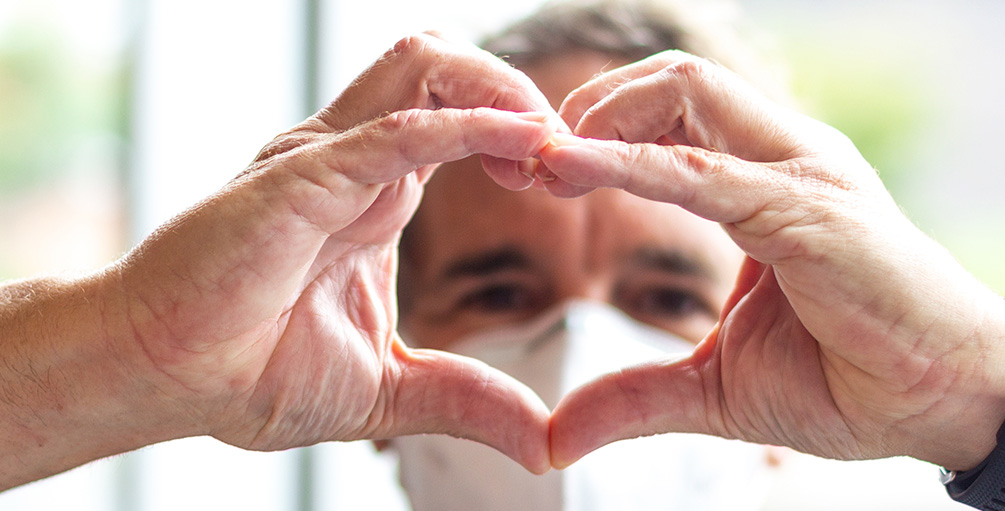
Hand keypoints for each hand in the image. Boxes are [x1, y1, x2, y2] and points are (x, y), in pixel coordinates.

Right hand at [103, 34, 559, 471]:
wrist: (161, 379)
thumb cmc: (250, 373)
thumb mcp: (390, 391)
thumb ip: (469, 401)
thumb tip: (544, 445)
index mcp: (374, 195)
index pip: (456, 115)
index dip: (517, 132)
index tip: (561, 183)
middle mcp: (352, 161)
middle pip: (445, 67)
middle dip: (517, 91)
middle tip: (568, 154)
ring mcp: (325, 161)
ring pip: (423, 67)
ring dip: (500, 91)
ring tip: (548, 147)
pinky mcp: (301, 180)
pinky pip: (395, 131)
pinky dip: (465, 128)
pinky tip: (520, 147)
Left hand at [540, 51, 1004, 471]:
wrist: (948, 404)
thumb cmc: (850, 381)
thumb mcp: (717, 388)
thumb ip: (636, 397)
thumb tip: (558, 436)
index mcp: (764, 184)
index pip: (670, 116)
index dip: (593, 132)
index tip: (531, 172)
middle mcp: (784, 161)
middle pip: (674, 81)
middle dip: (588, 106)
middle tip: (524, 157)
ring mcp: (802, 177)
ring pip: (688, 94)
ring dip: (600, 118)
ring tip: (540, 159)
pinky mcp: (810, 212)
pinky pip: (704, 170)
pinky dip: (628, 162)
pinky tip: (571, 166)